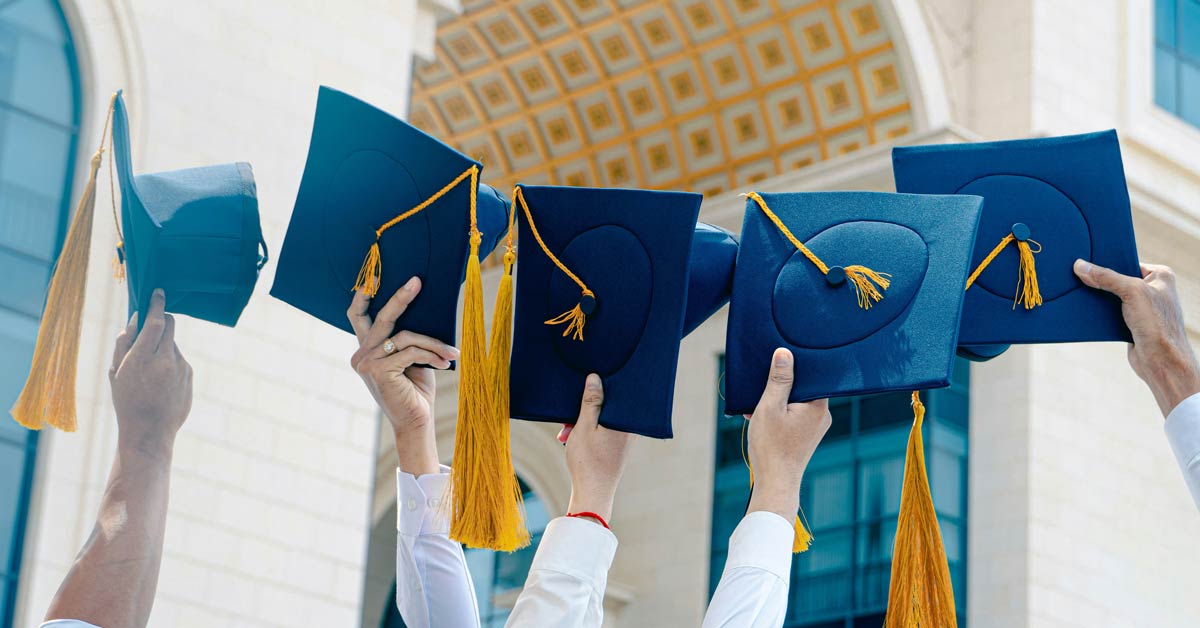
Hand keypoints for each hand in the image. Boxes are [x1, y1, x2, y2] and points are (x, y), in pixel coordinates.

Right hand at [109, 289, 192, 458]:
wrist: (150, 433)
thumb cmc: (127, 401)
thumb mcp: (116, 373)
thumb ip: (124, 345)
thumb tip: (135, 320)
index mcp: (142, 359)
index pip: (154, 323)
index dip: (156, 305)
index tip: (158, 292)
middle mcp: (165, 361)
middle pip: (170, 326)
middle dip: (162, 320)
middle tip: (152, 324)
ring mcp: (181, 369)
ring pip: (172, 345)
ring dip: (162, 348)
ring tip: (149, 372)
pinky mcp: (190, 377)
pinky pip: (179, 361)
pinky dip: (170, 364)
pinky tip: (160, 384)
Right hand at [348, 277, 458, 475]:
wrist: (416, 423)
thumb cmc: (416, 391)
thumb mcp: (411, 359)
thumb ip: (407, 339)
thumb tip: (422, 309)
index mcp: (366, 350)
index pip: (357, 317)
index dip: (362, 296)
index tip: (373, 278)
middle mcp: (361, 354)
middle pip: (381, 317)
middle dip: (401, 297)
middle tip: (417, 281)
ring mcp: (367, 362)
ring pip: (405, 336)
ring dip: (433, 343)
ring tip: (451, 352)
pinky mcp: (378, 370)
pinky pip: (410, 351)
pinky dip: (431, 354)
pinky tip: (445, 363)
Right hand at [557, 375, 631, 523]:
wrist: (593, 493)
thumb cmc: (588, 461)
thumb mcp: (584, 426)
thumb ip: (591, 401)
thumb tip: (595, 378)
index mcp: (626, 419)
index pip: (616, 391)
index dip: (598, 388)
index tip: (582, 389)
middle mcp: (630, 427)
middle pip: (607, 406)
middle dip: (584, 410)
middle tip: (567, 423)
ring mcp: (625, 437)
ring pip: (602, 419)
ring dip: (582, 422)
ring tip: (566, 434)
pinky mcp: (619, 446)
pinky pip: (603, 430)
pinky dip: (588, 431)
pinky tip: (573, 438)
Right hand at [745, 348, 830, 522]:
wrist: (775, 482)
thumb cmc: (772, 447)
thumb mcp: (770, 407)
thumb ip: (779, 379)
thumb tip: (784, 354)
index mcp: (818, 405)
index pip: (811, 374)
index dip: (793, 367)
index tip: (777, 365)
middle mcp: (822, 415)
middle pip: (803, 387)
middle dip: (780, 386)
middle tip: (762, 386)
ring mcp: (816, 426)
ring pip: (797, 402)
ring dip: (777, 401)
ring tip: (757, 408)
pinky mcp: (807, 435)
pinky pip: (795, 415)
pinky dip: (779, 413)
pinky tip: (761, 418)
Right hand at [1075, 260, 1199, 415]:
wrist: (1161, 361)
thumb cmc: (1157, 324)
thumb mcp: (1131, 292)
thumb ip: (1106, 277)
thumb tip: (1080, 266)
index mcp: (1160, 276)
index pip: (1127, 262)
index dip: (1107, 263)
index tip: (1086, 262)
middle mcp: (1152, 290)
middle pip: (1117, 279)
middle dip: (1099, 281)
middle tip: (1078, 276)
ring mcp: (1141, 307)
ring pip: (1111, 296)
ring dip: (1097, 297)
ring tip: (1078, 292)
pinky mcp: (1131, 323)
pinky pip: (1109, 311)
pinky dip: (1097, 312)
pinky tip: (1085, 310)